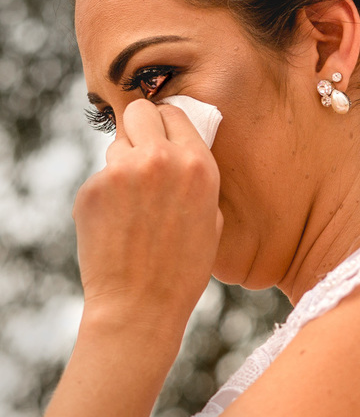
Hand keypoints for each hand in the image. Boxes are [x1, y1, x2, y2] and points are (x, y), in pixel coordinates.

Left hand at [73, 98, 222, 349]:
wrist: (141, 305)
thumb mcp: (211, 217)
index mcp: (198, 165)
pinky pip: (101, 177)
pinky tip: (118, 225)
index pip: (175, 113)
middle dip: (141, 127)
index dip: (168, 124)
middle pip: (139, 112)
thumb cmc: (183, 267)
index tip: (165, 136)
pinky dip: (107, 195)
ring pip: (117, 146)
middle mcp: (160, 160)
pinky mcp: (91, 190)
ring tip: (135, 205)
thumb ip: (196, 176)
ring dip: (125, 163)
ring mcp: (121, 173)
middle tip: (143, 151)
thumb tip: (179, 149)